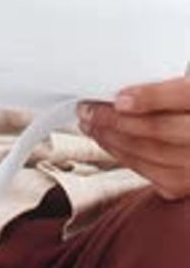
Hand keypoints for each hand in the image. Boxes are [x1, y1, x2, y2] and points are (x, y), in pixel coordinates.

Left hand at [78, 77, 189, 199]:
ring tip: (89, 126)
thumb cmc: (184, 105)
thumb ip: (161, 83)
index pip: (182, 95)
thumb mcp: (181, 86)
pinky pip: (151, 174)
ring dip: (112, 139)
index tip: (119, 98)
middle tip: (87, 110)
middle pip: (159, 128)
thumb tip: (121, 85)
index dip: (149, 97)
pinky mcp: (186, 184)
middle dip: (116, 119)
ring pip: (151, 153)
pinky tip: (107, 143)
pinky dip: (124, 157)